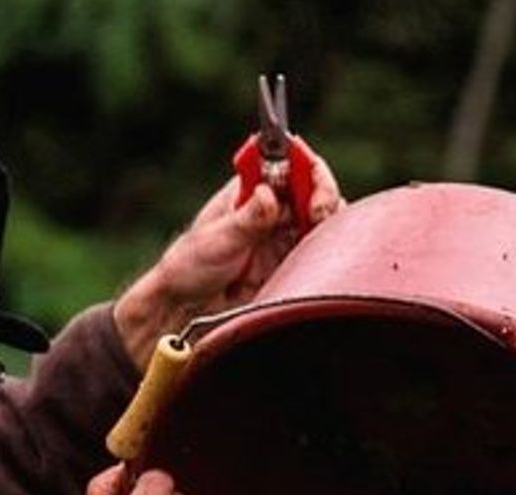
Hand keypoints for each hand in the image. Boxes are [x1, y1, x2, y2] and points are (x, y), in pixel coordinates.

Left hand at [113, 146, 344, 366]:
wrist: (186, 310)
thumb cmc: (188, 267)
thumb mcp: (216, 240)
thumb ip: (246, 220)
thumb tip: (268, 195)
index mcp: (249, 190)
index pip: (288, 164)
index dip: (306, 166)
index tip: (312, 179)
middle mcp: (271, 209)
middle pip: (313, 189)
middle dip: (324, 196)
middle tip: (318, 213)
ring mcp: (283, 236)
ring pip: (323, 218)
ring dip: (329, 223)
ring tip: (318, 234)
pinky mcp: (290, 263)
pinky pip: (319, 250)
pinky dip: (328, 249)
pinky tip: (320, 254)